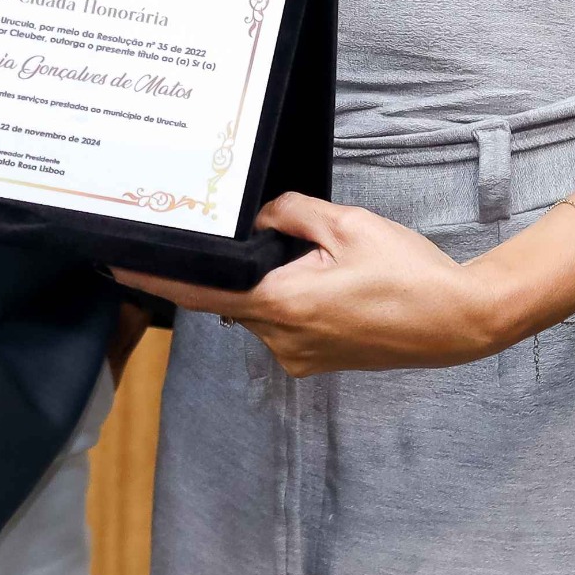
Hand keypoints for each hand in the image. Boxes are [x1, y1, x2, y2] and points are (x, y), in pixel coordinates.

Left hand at [114, 193, 515, 376]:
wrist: (459, 321)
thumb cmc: (409, 273)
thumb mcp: (347, 224)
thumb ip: (289, 213)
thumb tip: (256, 214)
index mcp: (282, 304)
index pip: (198, 293)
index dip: (153, 280)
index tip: (114, 267)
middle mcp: (281, 339)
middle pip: (231, 297)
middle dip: (237, 267)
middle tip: (262, 235)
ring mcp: (299, 356)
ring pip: (259, 310)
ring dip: (270, 283)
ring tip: (321, 258)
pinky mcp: (318, 362)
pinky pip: (284, 325)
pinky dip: (290, 300)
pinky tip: (330, 282)